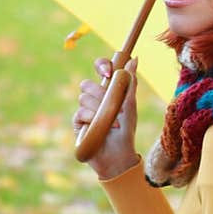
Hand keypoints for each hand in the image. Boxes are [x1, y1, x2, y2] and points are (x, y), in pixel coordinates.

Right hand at [73, 56, 139, 178]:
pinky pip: (81, 112)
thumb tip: (134, 59)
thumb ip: (130, 82)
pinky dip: (93, 118)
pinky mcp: (78, 123)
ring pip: (84, 97)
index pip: (100, 69)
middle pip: (87, 84)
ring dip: (101, 108)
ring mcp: (85, 110)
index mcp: (108, 90)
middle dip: (100, 92)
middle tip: (113, 103)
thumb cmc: (127, 130)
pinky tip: (102, 126)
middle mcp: (94, 98)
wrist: (120, 154)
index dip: (101, 65)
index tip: (109, 71)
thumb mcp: (130, 105)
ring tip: (114, 121)